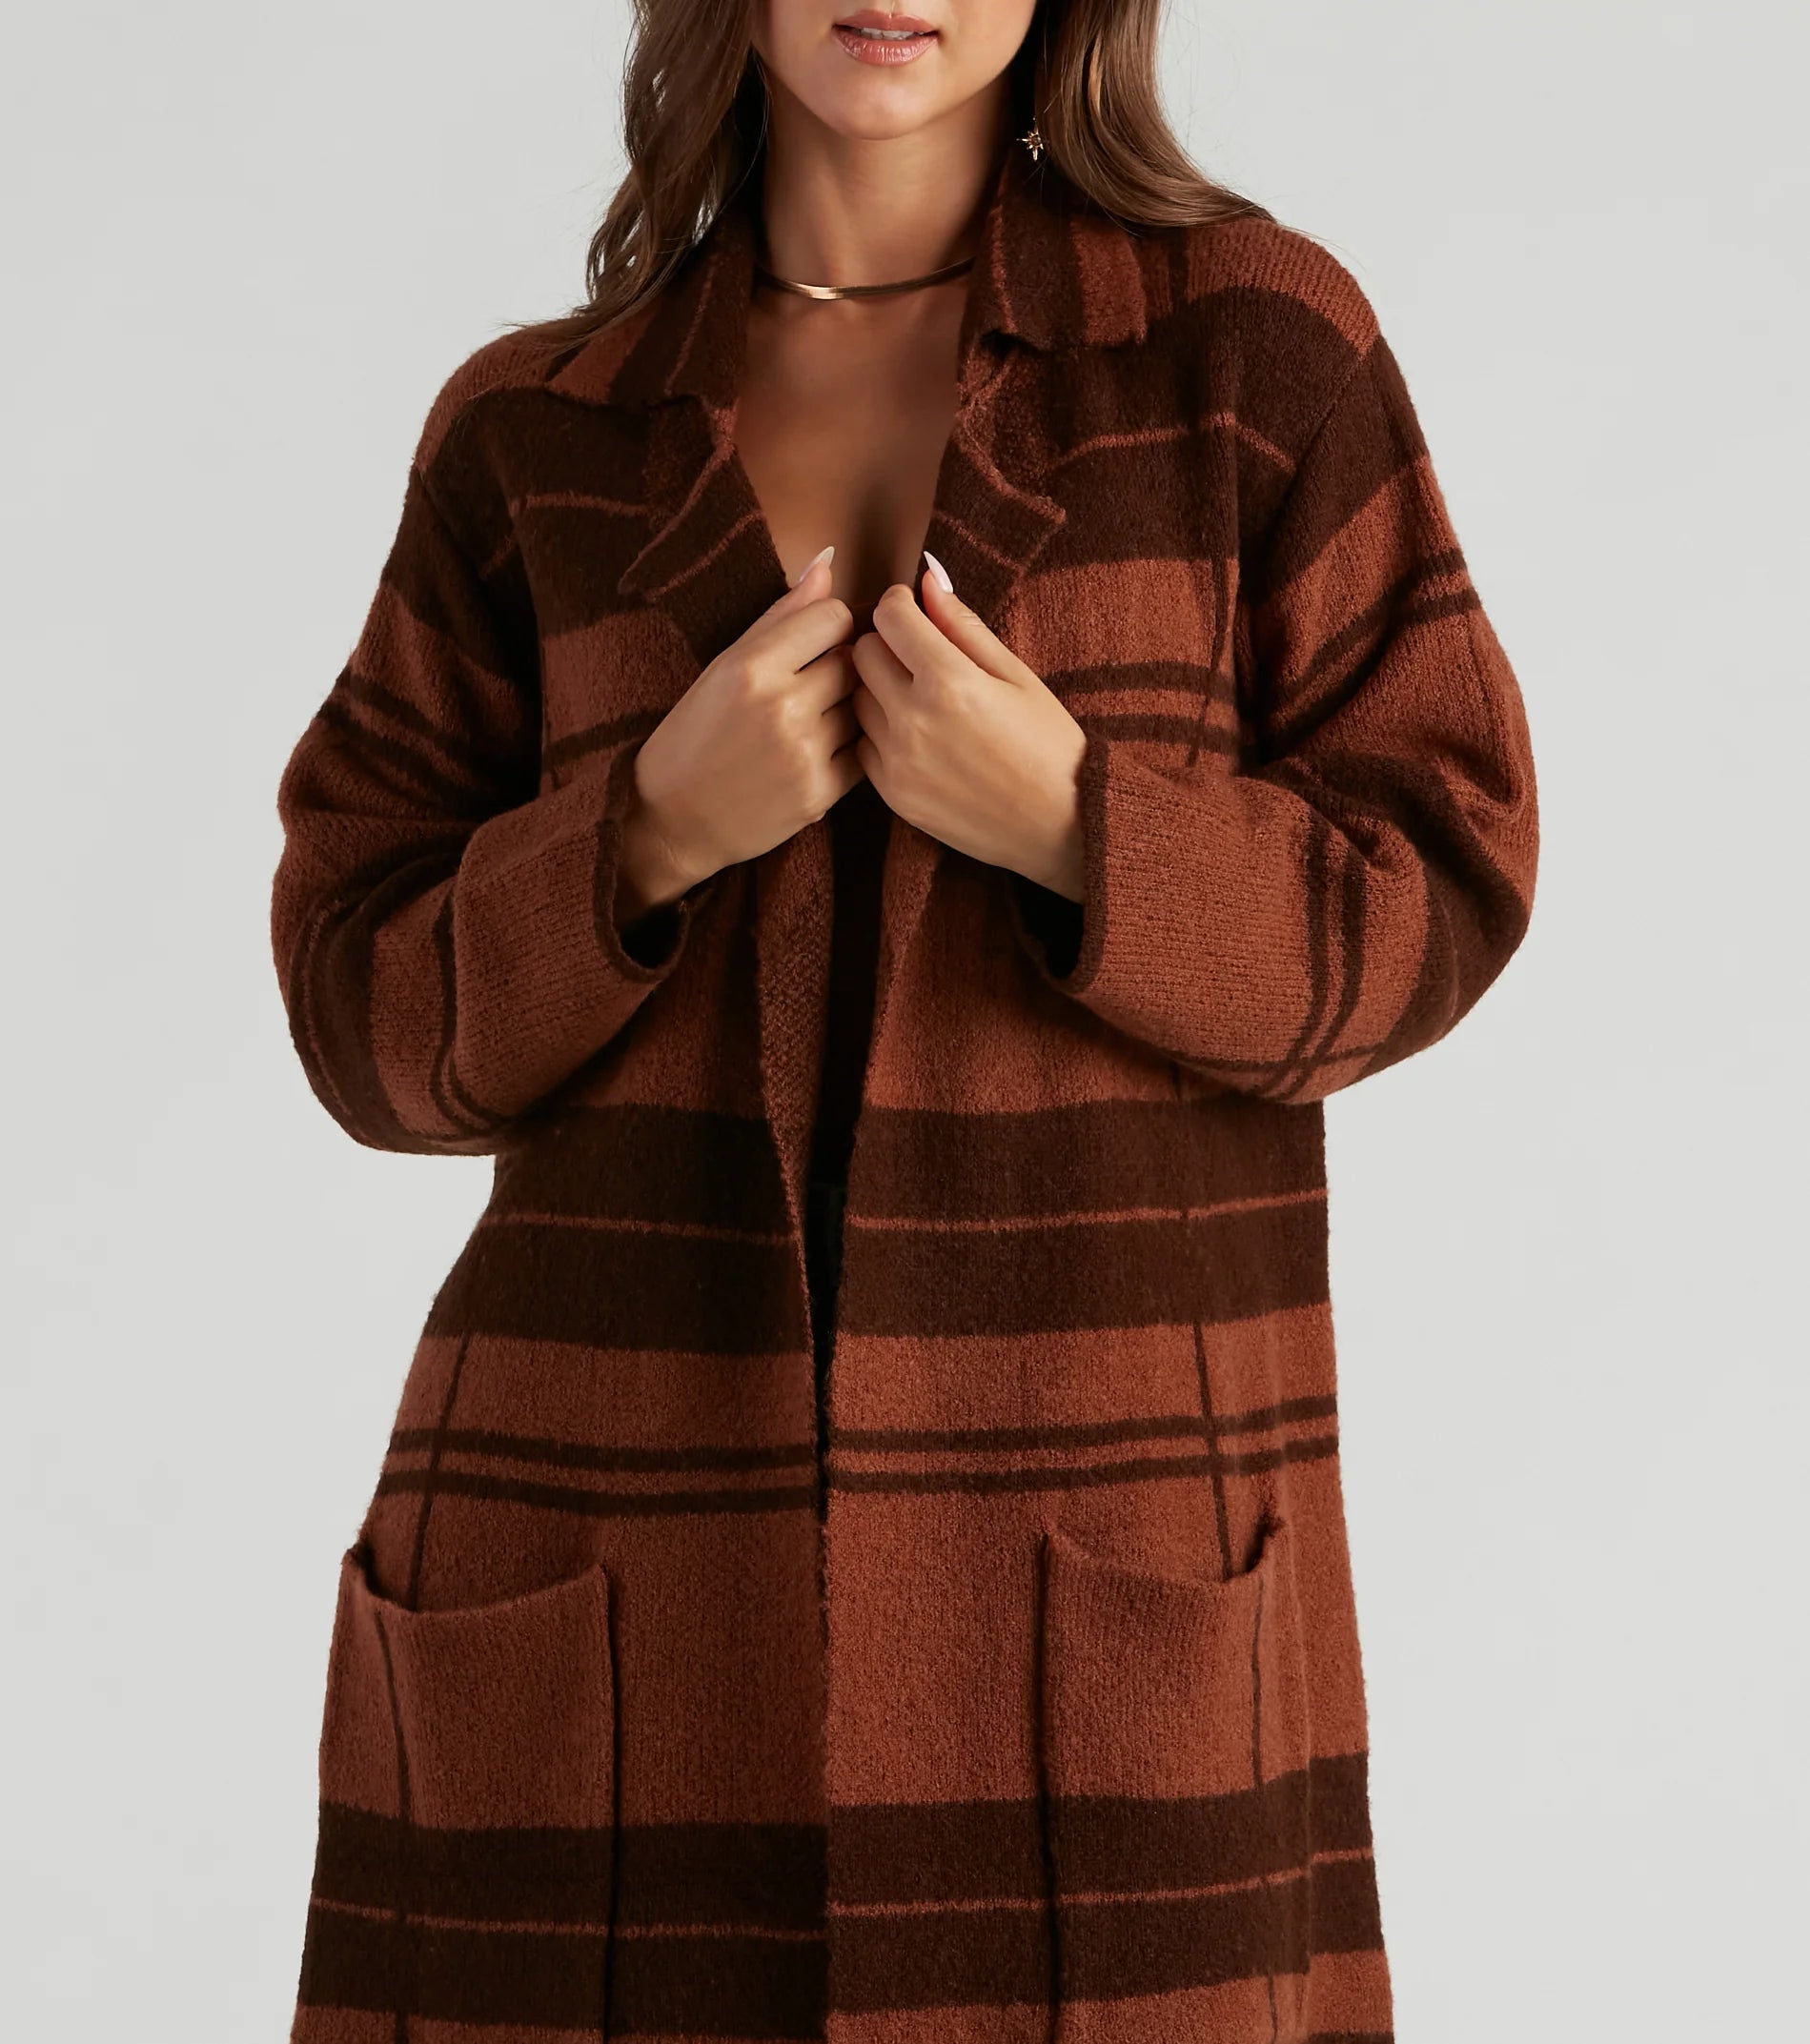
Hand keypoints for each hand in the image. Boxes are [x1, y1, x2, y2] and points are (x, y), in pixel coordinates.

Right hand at [615, 550, 861, 924]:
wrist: (673, 818)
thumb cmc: (695, 735)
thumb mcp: (724, 666)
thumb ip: (780, 616)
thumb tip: (826, 564)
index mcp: (751, 665)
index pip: (833, 617)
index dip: (829, 628)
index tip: (814, 645)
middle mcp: (780, 706)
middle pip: (852, 662)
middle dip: (839, 670)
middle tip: (810, 689)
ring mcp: (802, 753)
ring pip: (861, 707)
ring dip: (846, 711)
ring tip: (809, 724)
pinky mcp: (818, 794)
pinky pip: (862, 753)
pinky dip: (847, 752)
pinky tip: (815, 755)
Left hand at [849, 562, 1085, 898]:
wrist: (1061, 828)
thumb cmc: (1050, 746)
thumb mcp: (1017, 675)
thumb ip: (963, 625)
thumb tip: (926, 578)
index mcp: (948, 681)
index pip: (889, 616)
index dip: (899, 604)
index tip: (913, 611)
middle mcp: (913, 720)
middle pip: (862, 654)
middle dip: (885, 644)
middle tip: (915, 654)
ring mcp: (898, 762)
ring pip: (857, 700)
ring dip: (878, 690)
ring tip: (918, 699)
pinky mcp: (893, 795)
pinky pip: (864, 746)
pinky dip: (881, 735)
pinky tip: (918, 739)